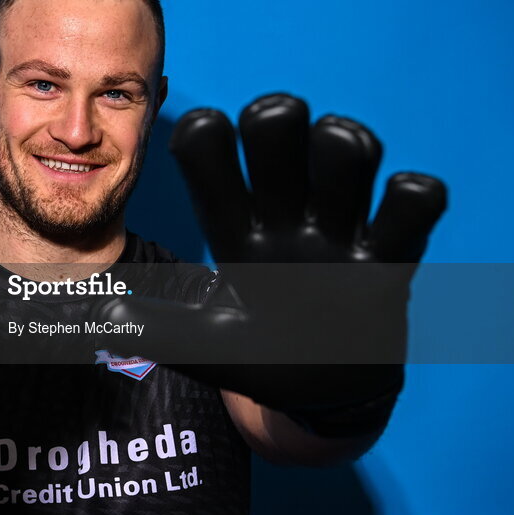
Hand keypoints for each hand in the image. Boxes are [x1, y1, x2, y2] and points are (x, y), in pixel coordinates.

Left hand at [100, 94, 446, 432]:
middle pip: (280, 126)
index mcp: (235, 226)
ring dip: (340, 146)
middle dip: (275, 118)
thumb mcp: (203, 346)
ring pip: (345, 148)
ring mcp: (341, 230)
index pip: (210, 151)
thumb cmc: (261, 357)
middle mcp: (285, 214)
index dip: (203, 137)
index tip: (209, 147)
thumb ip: (154, 330)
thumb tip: (98, 313)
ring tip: (337, 194)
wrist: (325, 396)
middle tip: (276, 150)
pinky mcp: (393, 256)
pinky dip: (412, 195)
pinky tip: (390, 225)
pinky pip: (415, 199)